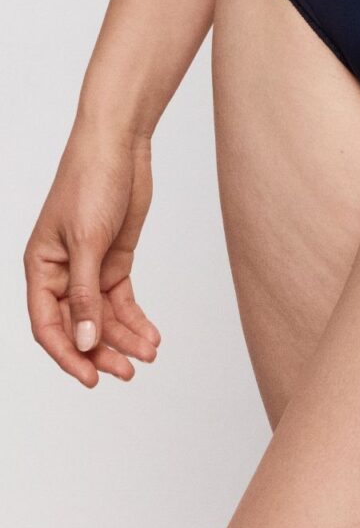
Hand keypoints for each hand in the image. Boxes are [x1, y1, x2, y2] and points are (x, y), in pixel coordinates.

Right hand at [24, 118, 160, 386]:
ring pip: (103, 316)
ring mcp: (90, 267)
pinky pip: (121, 299)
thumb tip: (84, 342)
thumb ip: (85, 294)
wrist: (120, 148)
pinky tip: (151, 336)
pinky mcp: (115, 259)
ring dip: (124, 338)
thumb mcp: (88, 241)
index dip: (67, 354)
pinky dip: (136, 319)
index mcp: (41, 267)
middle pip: (78, 325)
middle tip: (129, 372)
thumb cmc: (91, 184)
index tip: (90, 379)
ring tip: (149, 355)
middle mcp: (62, 272)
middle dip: (102, 351)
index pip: (47, 324)